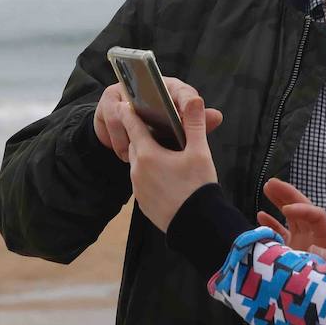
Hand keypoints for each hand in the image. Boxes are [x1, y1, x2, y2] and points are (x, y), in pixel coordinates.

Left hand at [120, 78, 224, 230]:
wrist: (196, 225)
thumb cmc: (197, 185)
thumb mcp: (200, 152)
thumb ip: (194, 124)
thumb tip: (194, 99)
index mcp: (148, 154)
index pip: (133, 127)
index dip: (130, 114)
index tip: (126, 103)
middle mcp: (137, 170)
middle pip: (135, 145)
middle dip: (142, 136)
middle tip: (155, 129)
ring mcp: (138, 189)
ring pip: (138, 164)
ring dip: (147, 156)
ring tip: (164, 154)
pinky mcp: (143, 203)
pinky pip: (143, 182)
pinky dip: (150, 174)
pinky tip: (166, 177)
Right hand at [255, 178, 325, 261]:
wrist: (323, 310)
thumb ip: (324, 260)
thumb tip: (314, 246)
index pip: (317, 215)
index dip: (303, 209)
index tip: (287, 210)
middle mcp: (314, 238)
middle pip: (303, 210)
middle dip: (288, 195)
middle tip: (271, 183)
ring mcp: (302, 244)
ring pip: (291, 218)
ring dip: (280, 202)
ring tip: (266, 187)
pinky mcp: (290, 253)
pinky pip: (280, 233)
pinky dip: (271, 223)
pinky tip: (260, 214)